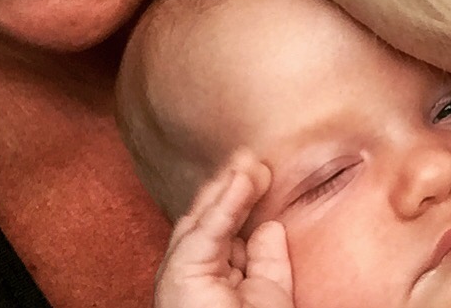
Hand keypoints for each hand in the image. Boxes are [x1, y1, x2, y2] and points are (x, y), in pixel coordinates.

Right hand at [155, 148, 293, 307]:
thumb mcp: (268, 292)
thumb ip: (267, 258)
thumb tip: (270, 224)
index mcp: (208, 271)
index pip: (221, 224)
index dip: (238, 194)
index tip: (260, 170)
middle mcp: (190, 268)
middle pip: (207, 215)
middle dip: (230, 183)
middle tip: (254, 157)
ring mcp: (180, 271)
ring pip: (203, 216)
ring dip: (228, 184)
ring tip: (251, 161)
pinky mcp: (180, 275)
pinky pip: (205, 231)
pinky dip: (226, 203)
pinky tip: (242, 179)